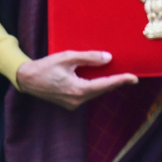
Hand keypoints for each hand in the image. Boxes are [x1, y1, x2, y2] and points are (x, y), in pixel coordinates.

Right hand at [16, 50, 137, 110]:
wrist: (26, 79)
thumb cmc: (46, 66)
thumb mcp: (68, 57)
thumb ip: (89, 58)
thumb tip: (108, 58)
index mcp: (78, 89)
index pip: (105, 84)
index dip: (121, 80)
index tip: (134, 78)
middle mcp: (77, 100)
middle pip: (102, 90)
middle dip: (115, 83)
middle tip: (129, 76)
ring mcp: (73, 104)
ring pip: (95, 93)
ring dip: (105, 84)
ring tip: (117, 76)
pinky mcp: (69, 103)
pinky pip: (87, 94)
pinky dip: (95, 86)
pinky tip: (98, 78)